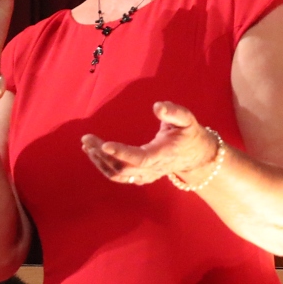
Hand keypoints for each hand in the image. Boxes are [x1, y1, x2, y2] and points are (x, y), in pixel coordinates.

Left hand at [82, 101, 219, 185]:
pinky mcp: (140, 177)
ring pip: (118, 175)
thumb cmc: (189, 134)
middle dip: (102, 154)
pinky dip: (104, 167)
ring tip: (87, 145)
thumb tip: (157, 106)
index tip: (104, 144)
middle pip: (122, 168)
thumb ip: (174, 112)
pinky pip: (119, 176)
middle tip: (87, 139)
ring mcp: (145, 175)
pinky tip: (94, 154)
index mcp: (162, 154)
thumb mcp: (187, 120)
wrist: (196, 156)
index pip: (140, 158)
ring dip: (100, 162)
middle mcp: (152, 169)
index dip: (122, 153)